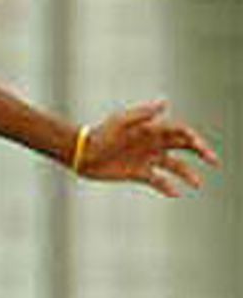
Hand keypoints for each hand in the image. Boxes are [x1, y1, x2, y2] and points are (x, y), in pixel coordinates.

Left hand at [82, 101, 219, 196]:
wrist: (83, 153)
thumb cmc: (101, 133)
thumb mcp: (121, 121)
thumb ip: (143, 114)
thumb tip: (165, 103)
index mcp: (152, 129)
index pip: (180, 132)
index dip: (193, 138)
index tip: (200, 148)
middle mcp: (153, 143)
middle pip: (183, 147)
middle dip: (200, 152)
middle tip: (214, 161)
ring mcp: (147, 158)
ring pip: (174, 166)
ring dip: (187, 174)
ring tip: (198, 184)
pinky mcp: (138, 173)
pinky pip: (158, 181)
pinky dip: (168, 187)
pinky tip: (176, 193)